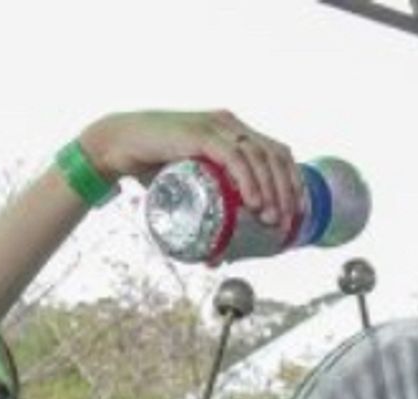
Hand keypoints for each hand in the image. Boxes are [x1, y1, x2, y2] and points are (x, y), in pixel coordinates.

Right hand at [80, 111, 302, 229]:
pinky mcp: (200, 134)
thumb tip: (216, 255)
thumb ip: (203, 209)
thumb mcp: (188, 184)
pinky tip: (254, 202)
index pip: (276, 152)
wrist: (119, 144)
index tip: (298, 211)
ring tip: (271, 219)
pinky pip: (234, 156)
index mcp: (233, 131)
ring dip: (271, 190)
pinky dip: (248, 180)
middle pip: (274, 155)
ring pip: (259, 156)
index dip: (293, 181)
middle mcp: (230, 124)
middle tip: (286, 223)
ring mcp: (216, 127)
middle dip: (287, 191)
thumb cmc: (151, 167)